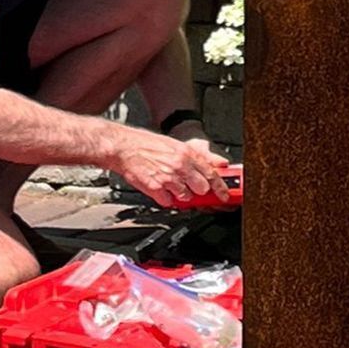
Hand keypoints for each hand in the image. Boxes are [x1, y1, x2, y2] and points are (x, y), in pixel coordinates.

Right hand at [113, 123, 230, 205]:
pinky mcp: (155, 189)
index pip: (212, 174)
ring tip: (171, 185)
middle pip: (202, 189)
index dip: (221, 187)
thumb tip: (218, 163)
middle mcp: (180, 166)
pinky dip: (166, 199)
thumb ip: (199, 156)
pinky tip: (160, 189)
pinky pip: (168, 202)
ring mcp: (168, 178)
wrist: (123, 147)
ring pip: (186, 197)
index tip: (225, 195)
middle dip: (198, 191)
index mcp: (186, 154)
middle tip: (191, 188)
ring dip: (181, 195)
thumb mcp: (176, 144)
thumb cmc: (146, 145)